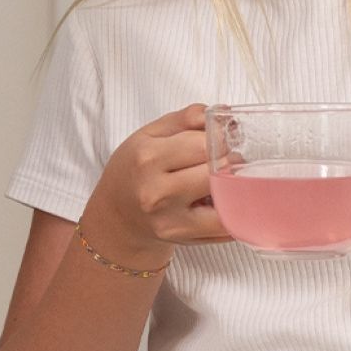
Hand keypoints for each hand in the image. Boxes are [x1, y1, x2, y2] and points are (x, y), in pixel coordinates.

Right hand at [80, 104, 232, 265]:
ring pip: (225, 200)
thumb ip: (185, 118)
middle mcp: (156, 190)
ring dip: (234, 186)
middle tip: (224, 159)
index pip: (203, 144)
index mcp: (147, 157)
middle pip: (216, 170)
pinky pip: (225, 225)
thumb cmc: (134, 170)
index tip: (220, 140)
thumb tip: (225, 113)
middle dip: (229, 161)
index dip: (220, 139)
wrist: (116, 215)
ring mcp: (170, 218)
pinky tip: (224, 200)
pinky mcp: (182, 237)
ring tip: (224, 179)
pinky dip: (234, 211)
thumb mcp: (148, 135)